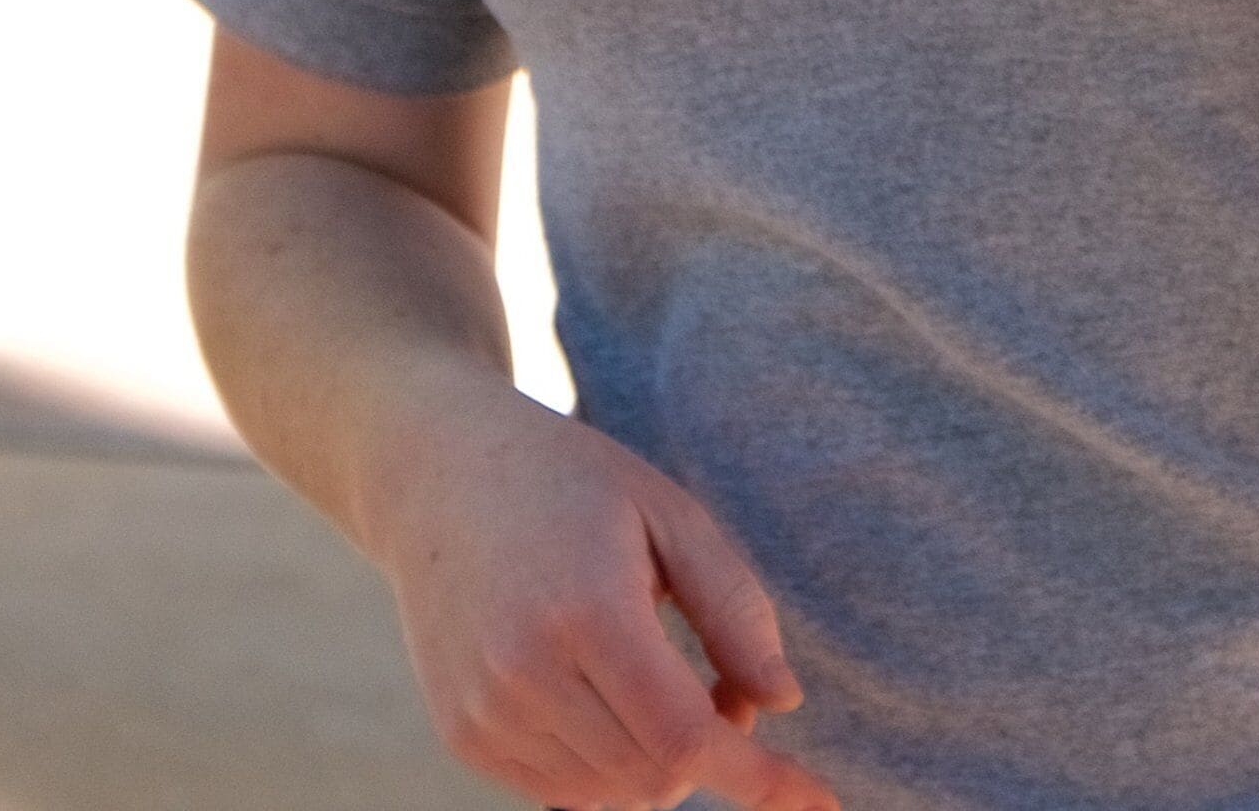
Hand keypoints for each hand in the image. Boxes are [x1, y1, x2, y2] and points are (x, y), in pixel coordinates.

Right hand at [361, 382, 836, 810]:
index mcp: (587, 612)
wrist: (440, 479)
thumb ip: (736, 611)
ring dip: (663, 763)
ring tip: (661, 677)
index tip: (818, 801)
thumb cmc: (574, 486)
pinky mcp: (463, 735)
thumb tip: (783, 703)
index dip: (759, 778)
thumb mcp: (674, 516)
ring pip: (612, 796)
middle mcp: (524, 675)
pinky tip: (611, 698)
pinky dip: (611, 768)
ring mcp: (484, 714)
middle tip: (724, 684)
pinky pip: (563, 792)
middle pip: (656, 778)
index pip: (685, 738)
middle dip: (715, 752)